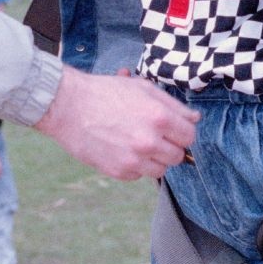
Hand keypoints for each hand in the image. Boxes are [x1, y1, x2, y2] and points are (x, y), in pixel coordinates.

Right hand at [36, 65, 198, 181]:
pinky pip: (139, 175)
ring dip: (154, 159)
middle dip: (169, 146)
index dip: (182, 132)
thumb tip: (194, 119)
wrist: (67, 106)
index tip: (173, 130)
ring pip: (161, 170)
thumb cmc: (104, 92)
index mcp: (159, 117)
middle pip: (178, 156)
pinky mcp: (119, 171)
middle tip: (153, 136)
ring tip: (136, 142)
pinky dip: (135, 166)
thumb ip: (173, 105)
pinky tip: (121, 149)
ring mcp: (134, 159)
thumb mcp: (142, 88)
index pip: (190, 136)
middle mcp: (149, 141)